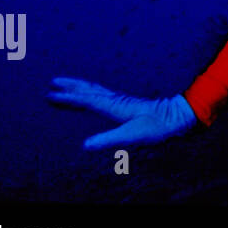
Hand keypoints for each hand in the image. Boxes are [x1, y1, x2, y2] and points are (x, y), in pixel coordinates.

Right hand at [47, 77, 196, 149]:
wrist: (178, 117)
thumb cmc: (157, 127)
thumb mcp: (132, 136)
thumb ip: (108, 140)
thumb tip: (84, 145)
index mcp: (115, 106)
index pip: (86, 100)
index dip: (68, 98)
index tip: (50, 95)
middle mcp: (116, 100)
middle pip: (89, 89)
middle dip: (71, 85)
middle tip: (53, 81)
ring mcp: (122, 101)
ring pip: (96, 90)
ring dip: (80, 86)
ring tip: (67, 84)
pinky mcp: (127, 104)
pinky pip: (103, 95)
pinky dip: (92, 92)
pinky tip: (93, 96)